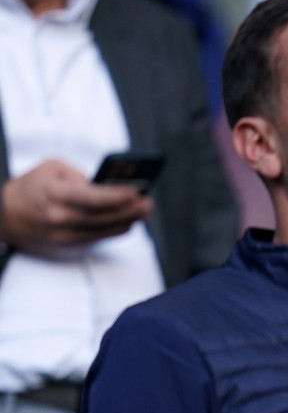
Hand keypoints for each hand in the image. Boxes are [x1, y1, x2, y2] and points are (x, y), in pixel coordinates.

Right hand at [1, 159, 152, 254]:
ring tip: (144, 211)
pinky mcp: (67, 245)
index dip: (118, 197)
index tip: (137, 192)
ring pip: (105, 230)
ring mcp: (64, 234)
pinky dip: (115, 230)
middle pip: (104, 217)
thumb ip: (80, 174)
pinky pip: (98, 238)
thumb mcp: (51, 168)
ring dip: (128, 221)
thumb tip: (106, 186)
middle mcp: (60, 217)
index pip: (94, 198)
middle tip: (148, 203)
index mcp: (55, 194)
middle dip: (130, 210)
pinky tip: (129, 222)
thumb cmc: (29, 188)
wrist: (4, 217)